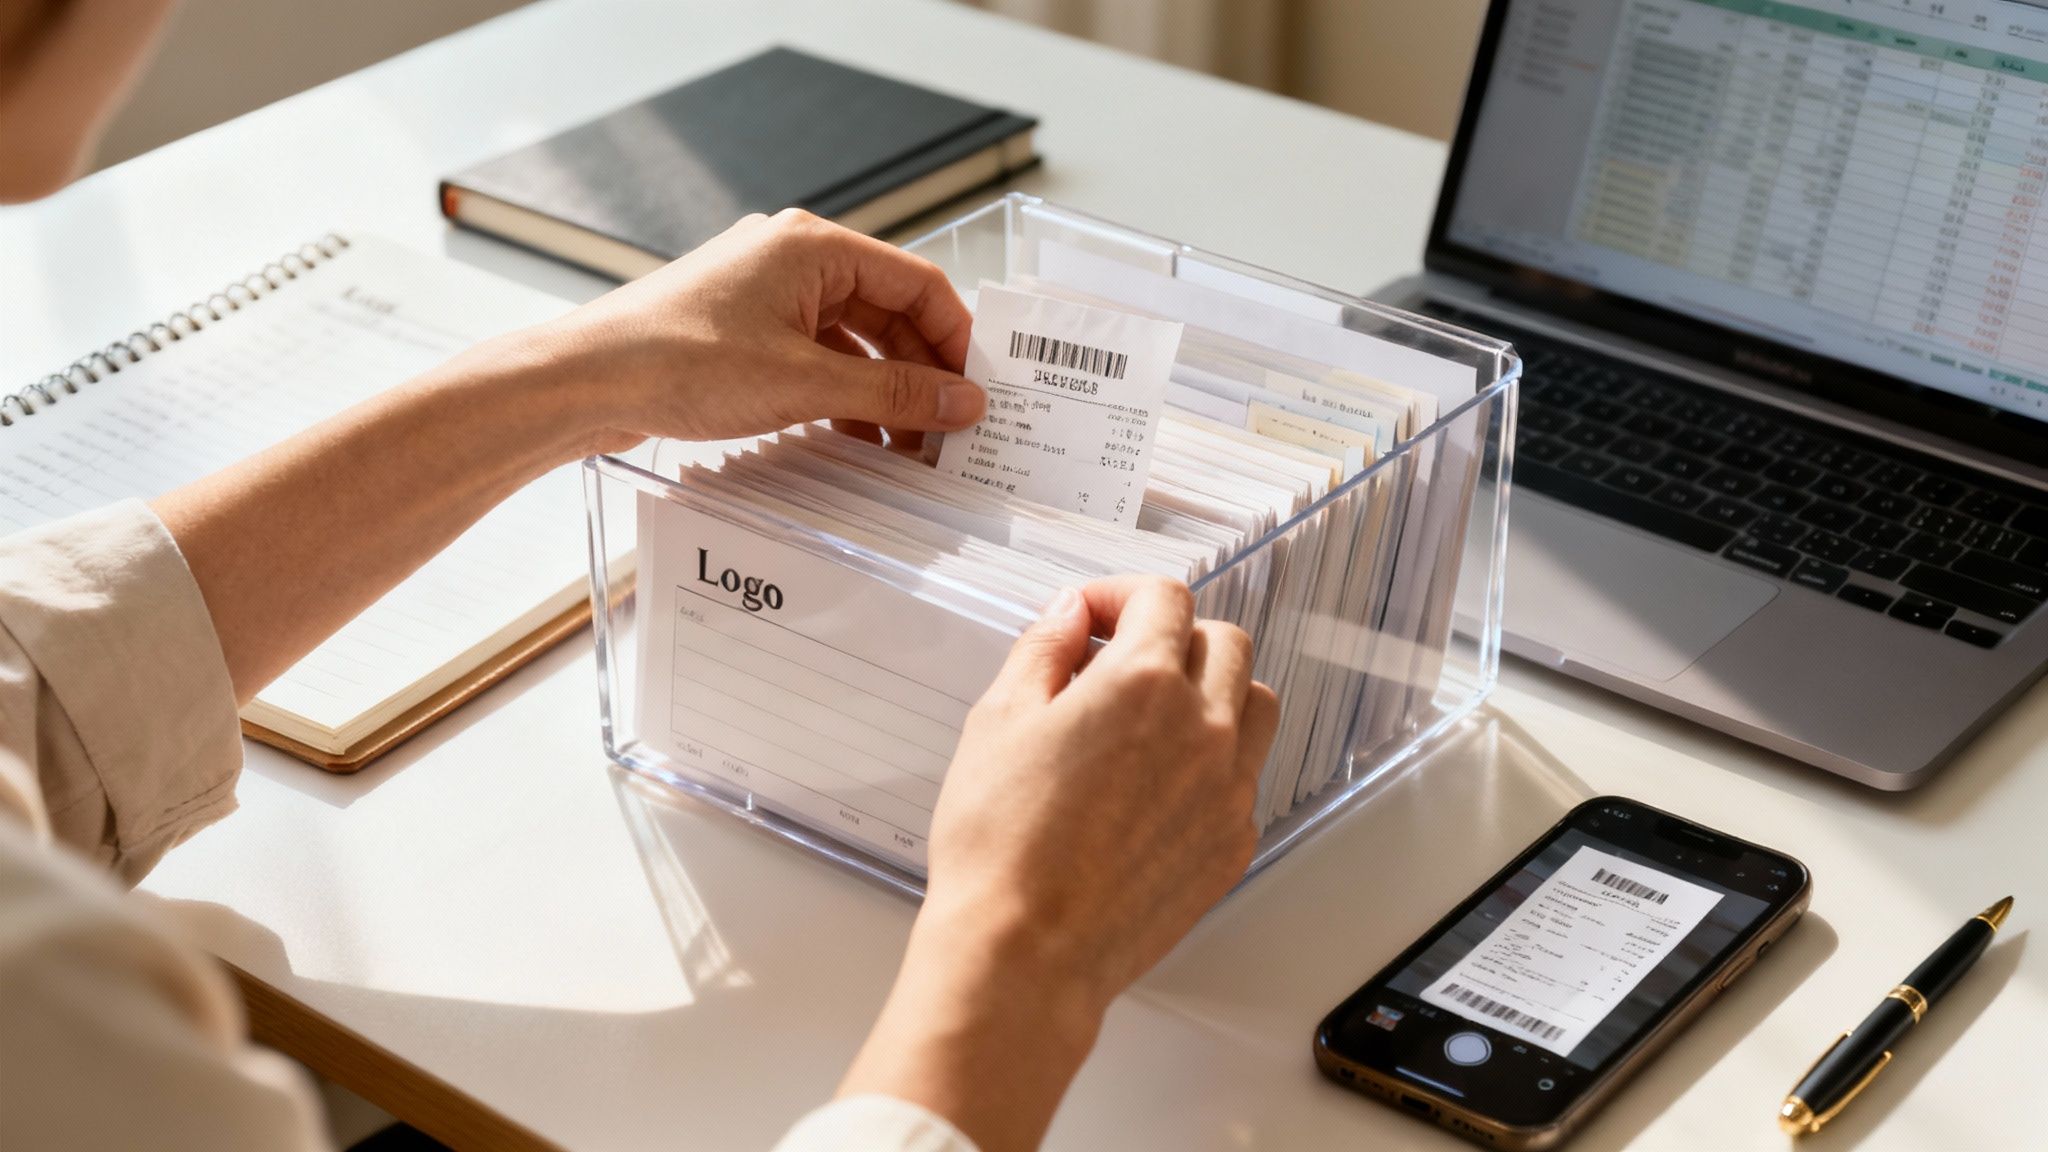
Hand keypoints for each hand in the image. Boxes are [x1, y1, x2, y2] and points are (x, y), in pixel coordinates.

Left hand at [518, 208, 986, 452]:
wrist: (586, 381)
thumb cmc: (678, 361)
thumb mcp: (804, 383)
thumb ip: (893, 394)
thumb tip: (962, 401)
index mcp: (814, 246)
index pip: (918, 283)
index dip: (957, 338)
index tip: (979, 391)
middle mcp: (793, 259)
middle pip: (888, 313)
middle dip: (922, 373)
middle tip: (950, 430)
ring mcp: (765, 294)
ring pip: (853, 341)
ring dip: (883, 392)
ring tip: (909, 448)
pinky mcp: (743, 331)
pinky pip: (815, 358)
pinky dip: (843, 396)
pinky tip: (858, 440)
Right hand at [836, 576, 1278, 1151]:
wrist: (1026, 952)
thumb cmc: (1000, 843)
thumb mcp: (998, 720)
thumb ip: (1042, 649)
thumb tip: (1070, 614)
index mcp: (1145, 682)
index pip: (1165, 598)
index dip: (1122, 595)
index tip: (1092, 616)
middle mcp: (1203, 727)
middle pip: (1224, 642)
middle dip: (1173, 636)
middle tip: (1119, 660)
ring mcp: (1228, 788)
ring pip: (1254, 705)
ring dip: (1215, 690)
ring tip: (1156, 715)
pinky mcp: (1232, 843)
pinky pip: (1245, 775)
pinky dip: (1215, 759)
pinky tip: (1159, 783)